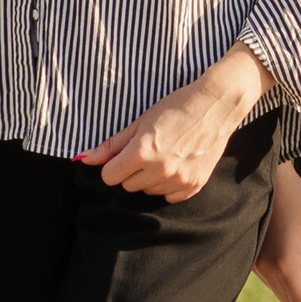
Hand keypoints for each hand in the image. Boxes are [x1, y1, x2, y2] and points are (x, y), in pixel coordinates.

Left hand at [83, 48, 271, 201]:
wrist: (216, 105)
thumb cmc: (177, 107)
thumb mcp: (141, 121)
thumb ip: (112, 145)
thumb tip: (84, 160)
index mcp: (142, 152)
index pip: (110, 176)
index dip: (114, 165)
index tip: (124, 155)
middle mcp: (160, 169)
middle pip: (128, 185)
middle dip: (132, 170)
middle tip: (148, 150)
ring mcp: (179, 179)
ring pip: (148, 191)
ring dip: (150, 177)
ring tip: (165, 154)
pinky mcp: (194, 185)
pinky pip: (169, 196)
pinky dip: (169, 184)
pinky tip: (177, 164)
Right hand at [254, 164, 300, 301]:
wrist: (268, 178)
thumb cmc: (296, 198)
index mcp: (283, 263)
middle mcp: (266, 269)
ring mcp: (256, 266)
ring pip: (283, 293)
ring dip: (298, 282)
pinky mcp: (253, 260)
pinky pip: (273, 281)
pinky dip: (286, 274)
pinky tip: (291, 250)